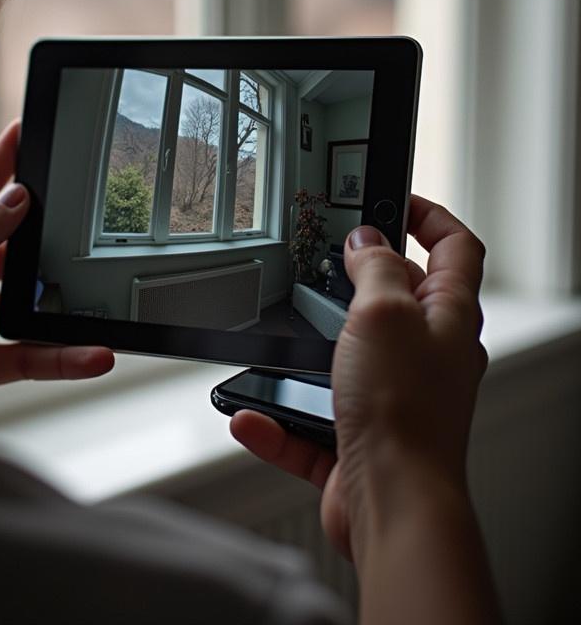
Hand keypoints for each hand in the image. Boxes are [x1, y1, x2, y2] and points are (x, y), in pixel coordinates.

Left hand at [0, 121, 113, 425]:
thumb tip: (17, 198)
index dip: (1, 163)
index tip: (26, 134)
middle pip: (8, 248)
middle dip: (41, 236)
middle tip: (75, 218)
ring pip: (26, 304)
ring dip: (59, 304)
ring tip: (91, 294)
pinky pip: (30, 356)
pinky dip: (63, 357)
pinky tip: (90, 351)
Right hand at [230, 196, 486, 562]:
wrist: (394, 507)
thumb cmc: (404, 413)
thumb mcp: (385, 313)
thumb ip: (376, 269)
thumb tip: (368, 240)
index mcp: (446, 317)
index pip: (455, 248)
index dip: (431, 215)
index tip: (396, 197)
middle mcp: (426, 356)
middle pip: (398, 300)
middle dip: (357, 281)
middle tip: (322, 261)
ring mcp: (392, 398)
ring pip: (346, 360)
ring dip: (307, 354)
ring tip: (278, 340)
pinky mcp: (358, 440)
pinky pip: (310, 421)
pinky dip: (278, 419)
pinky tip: (250, 415)